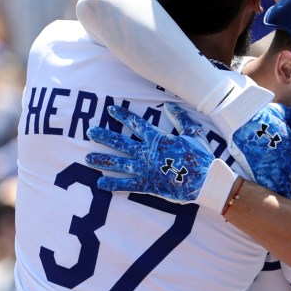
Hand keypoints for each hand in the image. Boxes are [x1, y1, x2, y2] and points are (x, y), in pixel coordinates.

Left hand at [86, 106, 236, 211]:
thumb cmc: (200, 157)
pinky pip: (126, 185)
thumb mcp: (193, 134)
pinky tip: (100, 184)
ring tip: (87, 158)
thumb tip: (169, 105)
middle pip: (120, 142)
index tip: (110, 109)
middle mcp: (146, 152)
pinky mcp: (146, 185)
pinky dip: (113, 185)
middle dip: (104, 137)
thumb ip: (180, 119)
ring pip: (118, 163)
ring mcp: (144, 169)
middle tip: (90, 132)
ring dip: (102, 160)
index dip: (122, 115)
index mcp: (157, 139)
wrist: (204, 181)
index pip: (136, 123)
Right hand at [172, 102, 290, 203]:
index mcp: (290, 144)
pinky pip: (266, 187)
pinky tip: (277, 204)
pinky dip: (272, 196)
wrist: (239, 119)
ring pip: (283, 187)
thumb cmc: (260, 113)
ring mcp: (268, 166)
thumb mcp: (282, 112)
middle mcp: (282, 158)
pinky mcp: (255, 170)